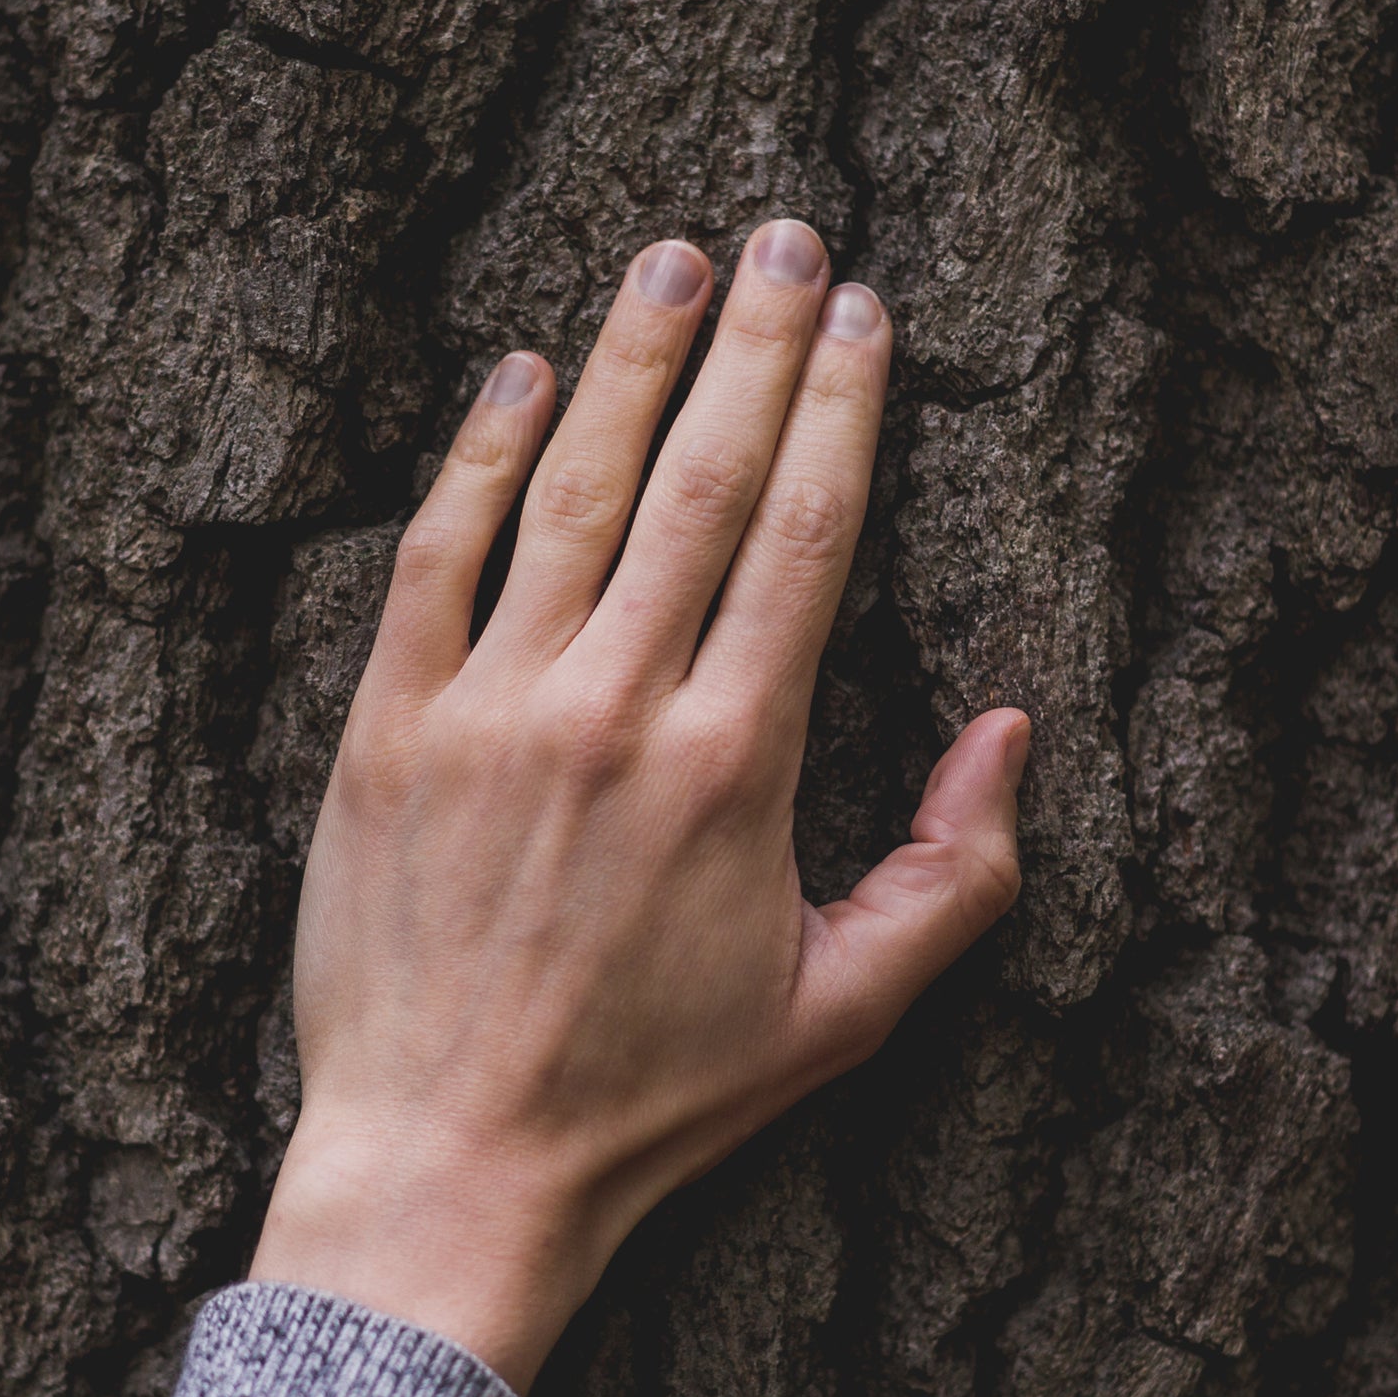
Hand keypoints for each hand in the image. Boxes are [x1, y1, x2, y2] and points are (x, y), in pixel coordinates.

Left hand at [250, 220, 1029, 1390]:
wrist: (452, 1163)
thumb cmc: (653, 1099)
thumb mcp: (841, 1016)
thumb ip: (951, 876)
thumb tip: (1011, 730)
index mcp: (739, 763)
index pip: (806, 535)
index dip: (843, 408)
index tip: (864, 313)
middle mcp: (618, 710)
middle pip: (704, 480)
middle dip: (756, 343)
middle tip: (785, 233)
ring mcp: (492, 710)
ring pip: (572, 489)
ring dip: (630, 361)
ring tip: (672, 260)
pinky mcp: (386, 731)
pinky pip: (436, 557)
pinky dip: (477, 456)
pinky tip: (518, 373)